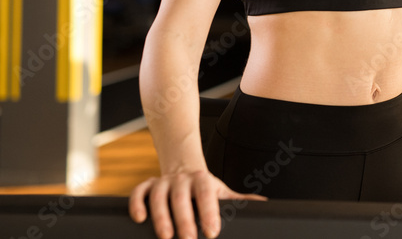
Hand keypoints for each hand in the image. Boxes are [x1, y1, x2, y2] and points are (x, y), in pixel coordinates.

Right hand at [129, 170, 265, 238]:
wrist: (183, 168)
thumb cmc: (204, 188)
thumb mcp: (222, 191)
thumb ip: (239, 201)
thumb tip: (264, 206)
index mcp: (203, 180)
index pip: (207, 195)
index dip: (209, 212)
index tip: (212, 232)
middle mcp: (182, 180)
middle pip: (182, 198)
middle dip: (185, 219)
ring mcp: (164, 182)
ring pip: (159, 196)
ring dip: (161, 216)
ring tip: (166, 236)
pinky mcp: (147, 186)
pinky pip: (139, 192)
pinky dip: (136, 203)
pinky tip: (139, 218)